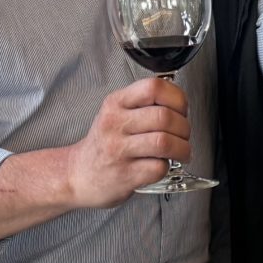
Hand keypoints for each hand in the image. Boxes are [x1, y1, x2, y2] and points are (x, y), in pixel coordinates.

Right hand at [64, 76, 190, 207]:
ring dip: (182, 148)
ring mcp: (118, 150)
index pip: (154, 87)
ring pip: (164, 142)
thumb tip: (180, 103)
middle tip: (183, 136)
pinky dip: (167, 167)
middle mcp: (115, 124)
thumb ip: (144, 104)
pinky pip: (158, 168)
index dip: (177, 98)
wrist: (78, 174)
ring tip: (181, 152)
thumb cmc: (104, 144)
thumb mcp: (116, 113)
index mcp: (116, 103)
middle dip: (184, 128)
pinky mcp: (125, 175)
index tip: (181, 110)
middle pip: (164, 117)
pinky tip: (161, 166)